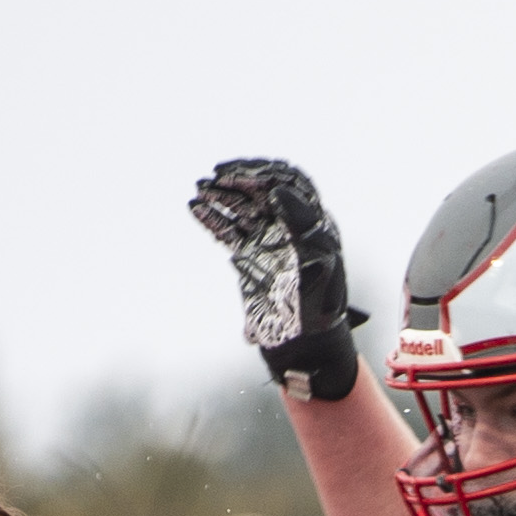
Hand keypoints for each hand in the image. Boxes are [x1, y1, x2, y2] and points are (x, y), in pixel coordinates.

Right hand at [188, 158, 364, 398]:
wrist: (303, 342)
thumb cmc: (319, 305)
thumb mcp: (319, 262)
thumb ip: (302, 224)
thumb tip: (279, 191)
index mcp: (313, 222)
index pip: (289, 183)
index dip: (266, 173)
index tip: (243, 173)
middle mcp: (290, 227)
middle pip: (262, 192)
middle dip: (238, 180)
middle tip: (216, 176)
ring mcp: (268, 241)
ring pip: (242, 208)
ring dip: (221, 195)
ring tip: (200, 188)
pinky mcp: (250, 257)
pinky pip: (229, 231)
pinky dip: (212, 218)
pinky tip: (196, 207)